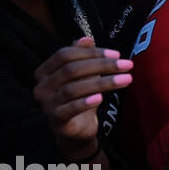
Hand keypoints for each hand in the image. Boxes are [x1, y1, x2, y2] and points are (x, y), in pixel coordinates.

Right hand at [32, 37, 131, 159]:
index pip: (65, 55)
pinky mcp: (56, 121)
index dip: (91, 52)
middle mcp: (41, 87)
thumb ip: (82, 56)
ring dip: (103, 83)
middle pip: (71, 70)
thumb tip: (86, 38)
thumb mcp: (82, 75)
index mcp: (44, 71)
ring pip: (73, 89)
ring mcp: (46, 104)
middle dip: (102, 65)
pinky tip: (101, 98)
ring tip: (127, 79)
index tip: (117, 54)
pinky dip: (85, 103)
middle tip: (127, 64)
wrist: (76, 130)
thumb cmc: (80, 97)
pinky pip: (69, 109)